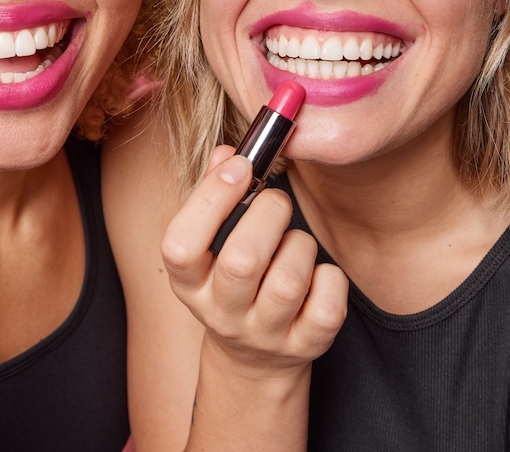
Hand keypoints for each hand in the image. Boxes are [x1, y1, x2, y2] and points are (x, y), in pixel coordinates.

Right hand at [161, 147, 347, 375]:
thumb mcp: (211, 243)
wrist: (255, 355)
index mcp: (188, 284)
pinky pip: (328, 304)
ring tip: (292, 243)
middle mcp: (221, 314)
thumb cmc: (232, 279)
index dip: (210, 199)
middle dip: (268, 213)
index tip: (239, 166)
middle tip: (275, 202)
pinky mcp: (306, 346)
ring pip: (289, 281)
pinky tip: (314, 275)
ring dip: (299, 245)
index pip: (180, 246)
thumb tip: (228, 154)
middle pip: (241, 262)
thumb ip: (214, 194)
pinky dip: (329, 277)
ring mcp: (263, 335)